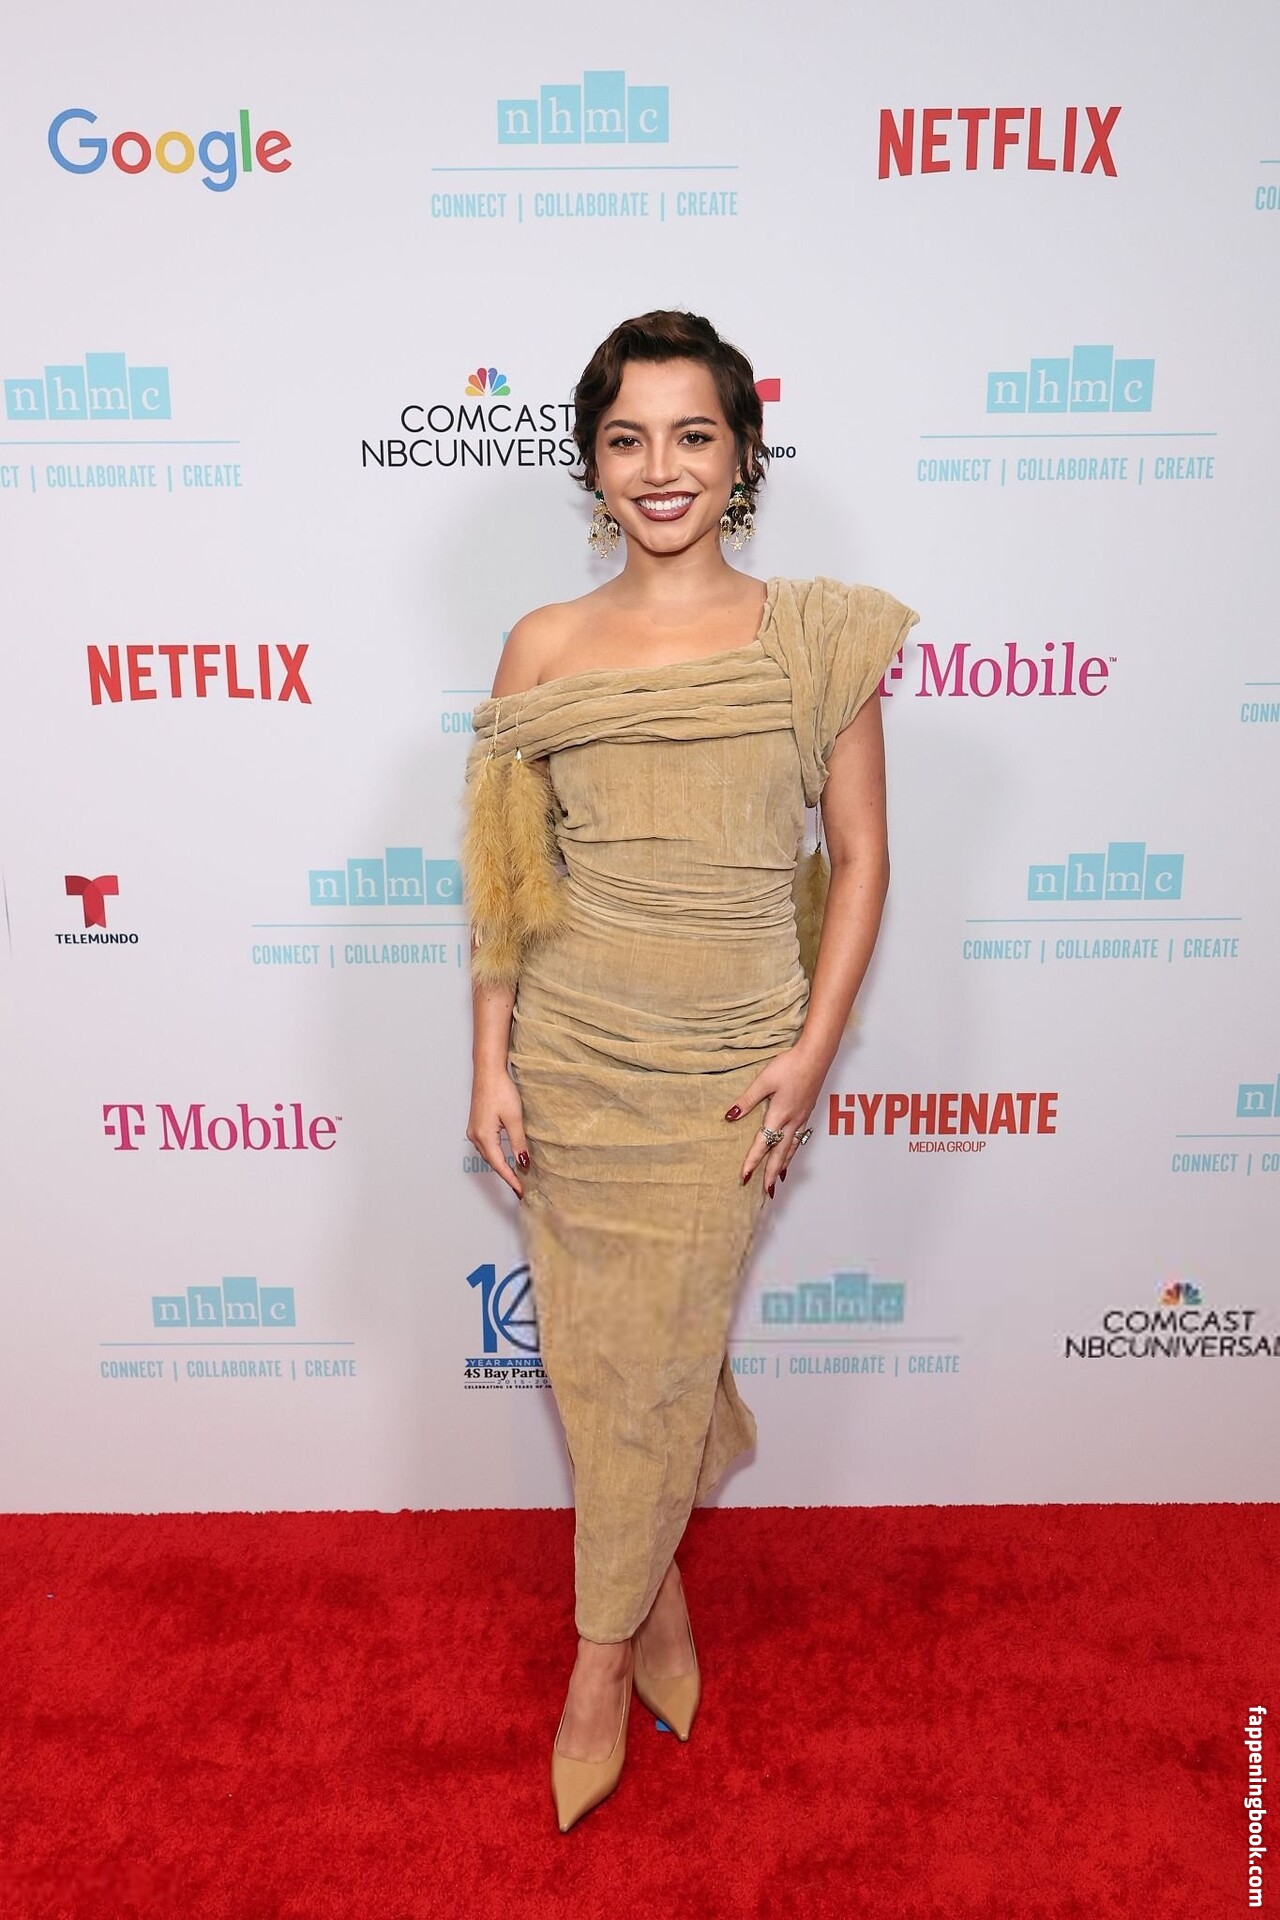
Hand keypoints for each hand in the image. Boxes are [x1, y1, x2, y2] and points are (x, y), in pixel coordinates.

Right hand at [467, 1067, 529, 1197]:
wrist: (488, 1071)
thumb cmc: (500, 1090)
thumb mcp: (514, 1118)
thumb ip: (518, 1143)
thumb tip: (523, 1163)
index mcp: (484, 1137)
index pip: (499, 1165)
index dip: (511, 1179)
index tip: (521, 1191)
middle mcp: (475, 1136)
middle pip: (492, 1162)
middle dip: (506, 1175)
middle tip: (520, 1187)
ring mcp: (474, 1130)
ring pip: (489, 1155)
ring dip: (501, 1165)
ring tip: (515, 1175)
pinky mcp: (477, 1124)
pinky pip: (487, 1146)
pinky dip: (497, 1154)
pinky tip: (505, 1156)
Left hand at [726, 1043, 828, 1195]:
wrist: (816, 1056)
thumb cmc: (790, 1065)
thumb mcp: (764, 1081)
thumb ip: (747, 1100)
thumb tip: (730, 1116)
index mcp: (779, 1115)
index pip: (762, 1144)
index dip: (753, 1161)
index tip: (745, 1177)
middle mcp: (792, 1122)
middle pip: (780, 1154)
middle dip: (771, 1173)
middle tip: (766, 1192)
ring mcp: (802, 1118)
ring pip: (792, 1149)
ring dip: (783, 1166)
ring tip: (778, 1180)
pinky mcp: (807, 1113)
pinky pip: (799, 1140)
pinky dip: (793, 1152)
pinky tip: (791, 1154)